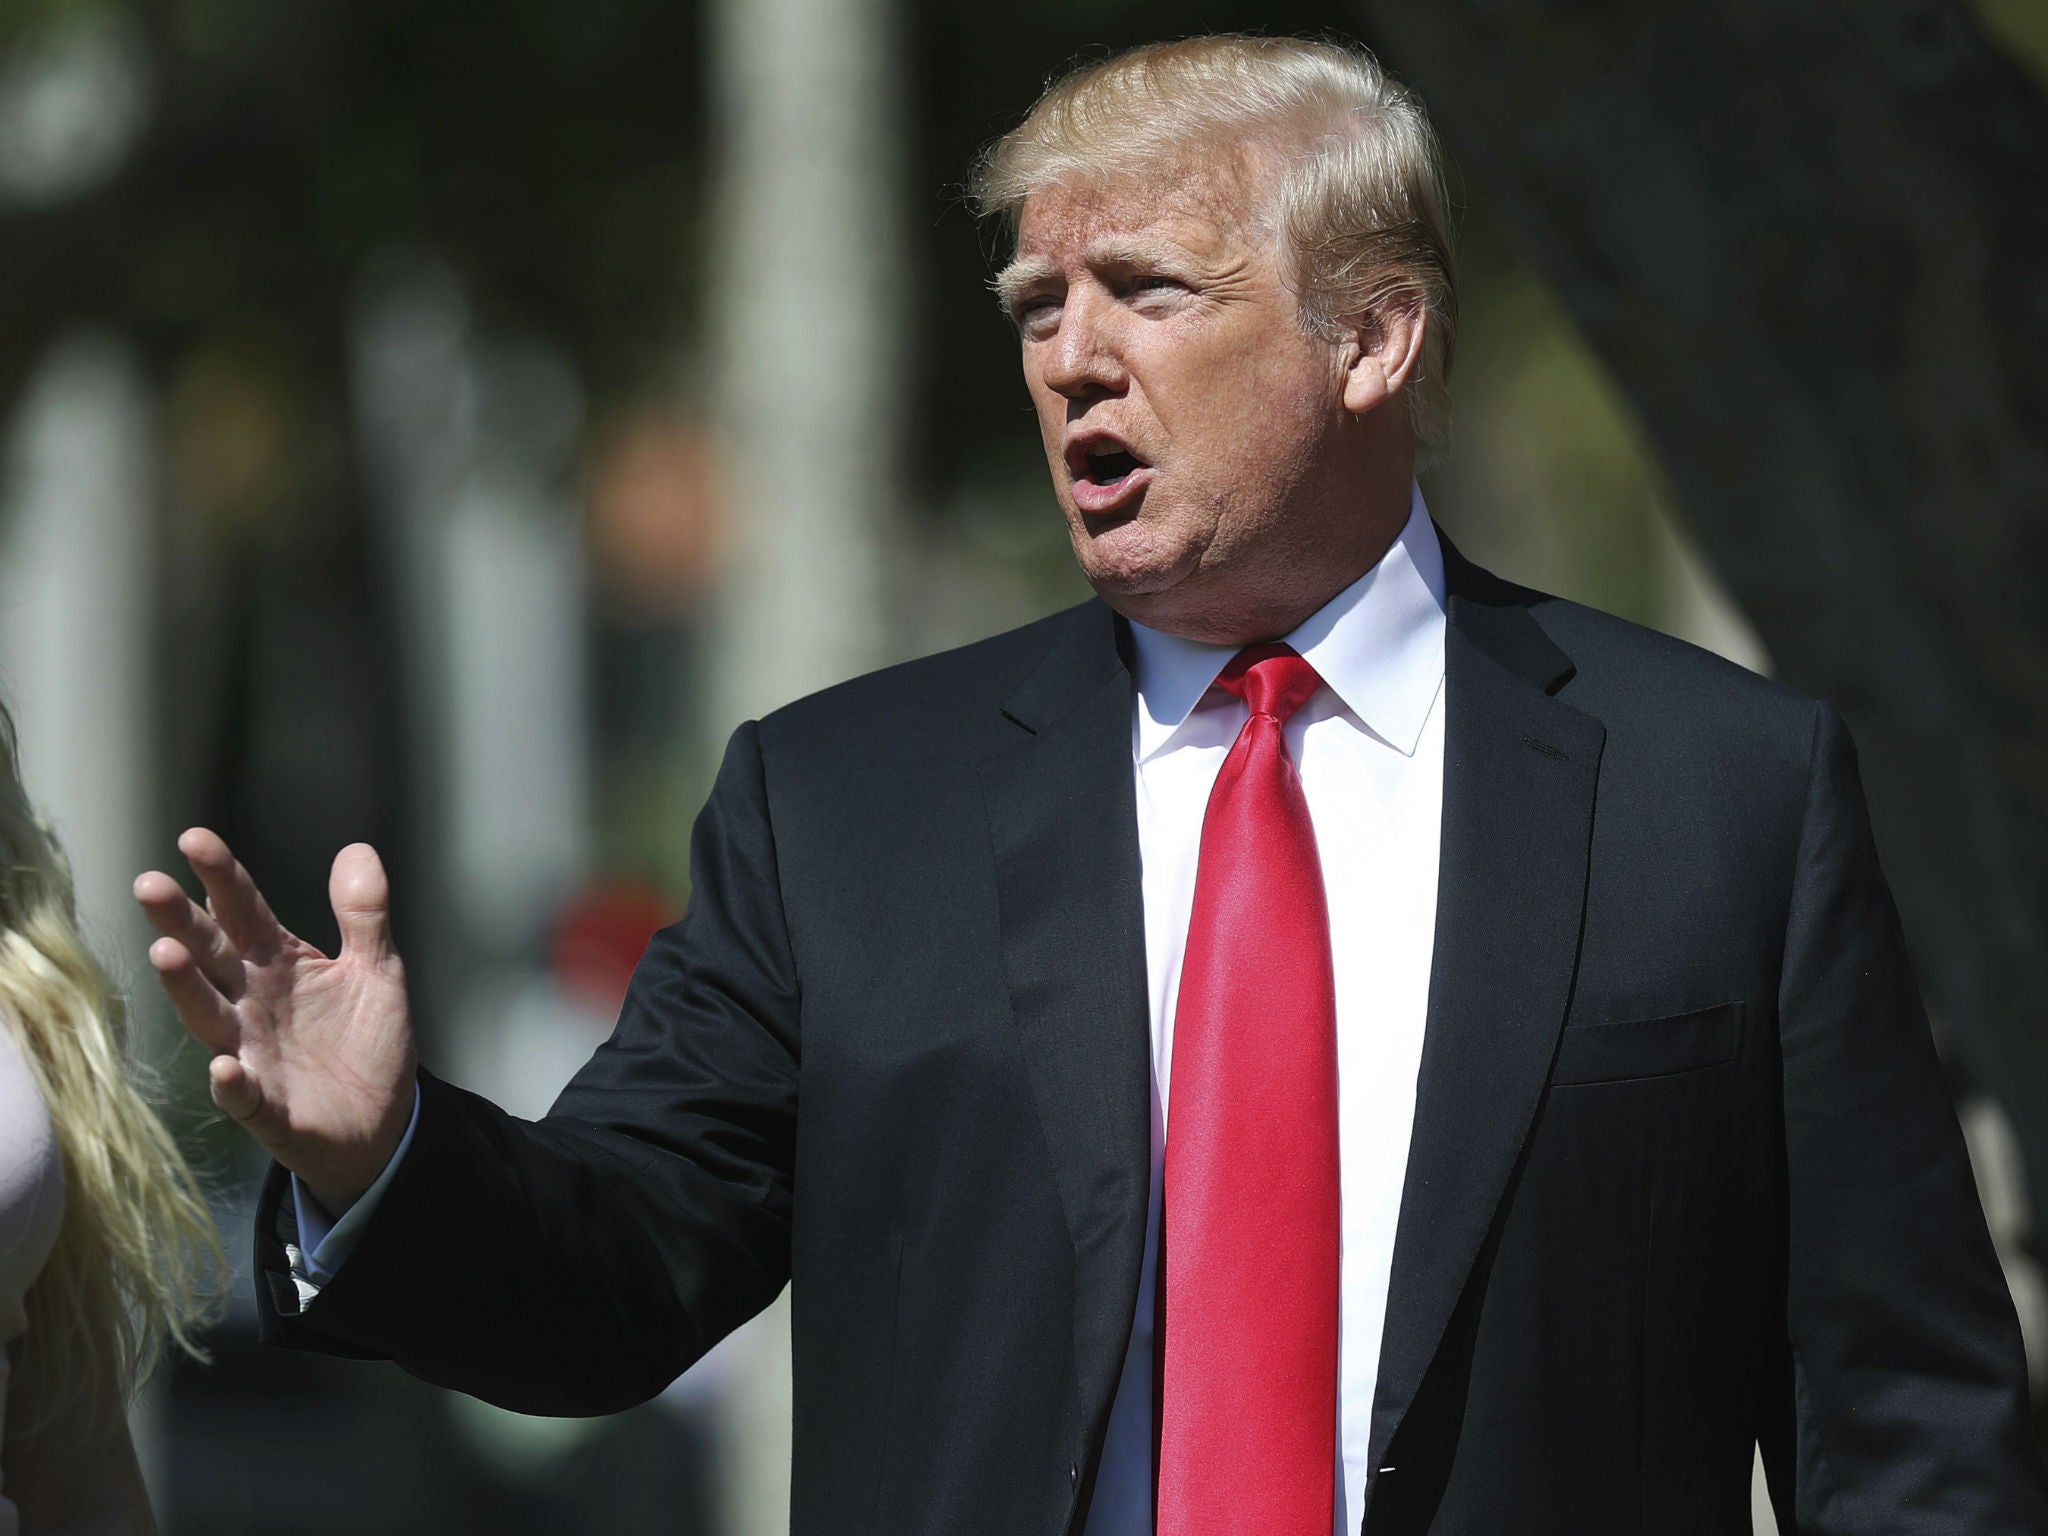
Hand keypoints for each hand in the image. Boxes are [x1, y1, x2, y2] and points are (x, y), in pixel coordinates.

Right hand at [134, 829, 416, 1214]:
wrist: (383, 1120)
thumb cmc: (367, 1040)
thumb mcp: (377, 969)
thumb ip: (364, 913)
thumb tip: (357, 848)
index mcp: (278, 963)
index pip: (243, 912)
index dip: (221, 877)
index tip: (193, 839)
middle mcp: (252, 1003)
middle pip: (211, 957)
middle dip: (180, 923)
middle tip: (150, 884)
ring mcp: (253, 1054)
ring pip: (210, 1018)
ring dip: (186, 989)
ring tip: (165, 953)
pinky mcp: (267, 1108)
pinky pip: (243, 1096)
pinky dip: (232, 1084)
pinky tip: (224, 1067)